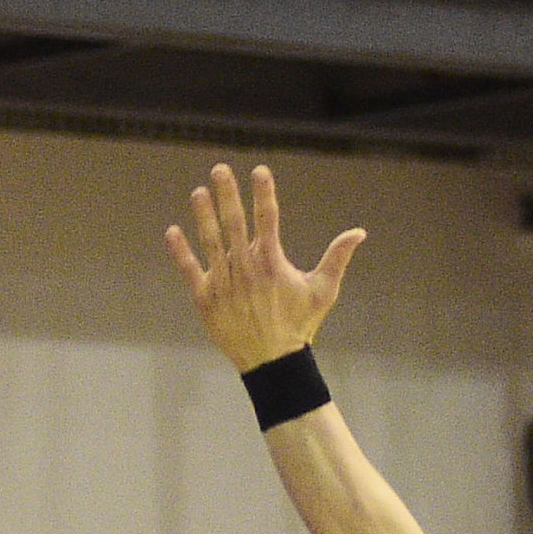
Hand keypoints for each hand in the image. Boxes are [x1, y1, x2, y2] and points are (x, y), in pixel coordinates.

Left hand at [165, 162, 363, 374]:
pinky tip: (172, 231)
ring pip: (211, 241)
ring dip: (203, 215)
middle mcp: (245, 268)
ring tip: (198, 192)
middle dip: (227, 194)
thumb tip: (359, 232)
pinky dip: (180, 251)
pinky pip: (189, 270)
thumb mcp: (323, 291)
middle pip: (234, 222)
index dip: (264, 192)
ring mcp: (223, 282)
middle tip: (219, 169)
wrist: (273, 364)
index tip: (259, 170)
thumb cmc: (300, 325)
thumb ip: (337, 257)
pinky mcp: (205, 298)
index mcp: (272, 262)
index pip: (268, 218)